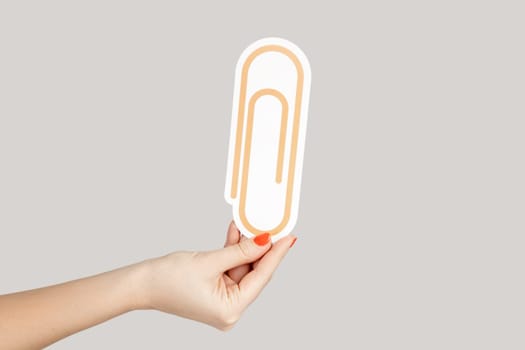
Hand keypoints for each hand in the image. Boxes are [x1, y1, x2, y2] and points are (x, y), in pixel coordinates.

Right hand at [140, 222, 295, 329]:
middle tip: (272, 227)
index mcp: (230, 310)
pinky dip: (232, 251)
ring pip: (242, 267)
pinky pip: (230, 267)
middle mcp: (229, 309)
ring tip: (249, 225)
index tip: (288, 238)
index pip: (261, 277)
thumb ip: (240, 251)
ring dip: (243, 246)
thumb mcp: (210, 261)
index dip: (276, 255)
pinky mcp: (215, 290)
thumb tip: (264, 241)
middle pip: (253, 273)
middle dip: (259, 248)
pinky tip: (236, 232)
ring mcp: (222, 300)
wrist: (141, 284)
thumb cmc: (167, 279)